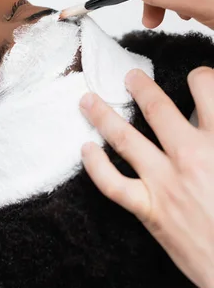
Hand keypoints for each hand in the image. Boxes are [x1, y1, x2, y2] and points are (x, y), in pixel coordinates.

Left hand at [80, 67, 213, 287]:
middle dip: (140, 87)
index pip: (206, 89)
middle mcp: (190, 155)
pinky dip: (95, 167)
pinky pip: (113, 185)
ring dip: (103, 116)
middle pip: (157, 108)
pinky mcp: (150, 210)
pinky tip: (86, 150)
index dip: (199, 78)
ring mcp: (166, 183)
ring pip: (125, 139)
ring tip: (87, 101)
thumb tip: (212, 119)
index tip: (194, 78)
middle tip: (130, 77)